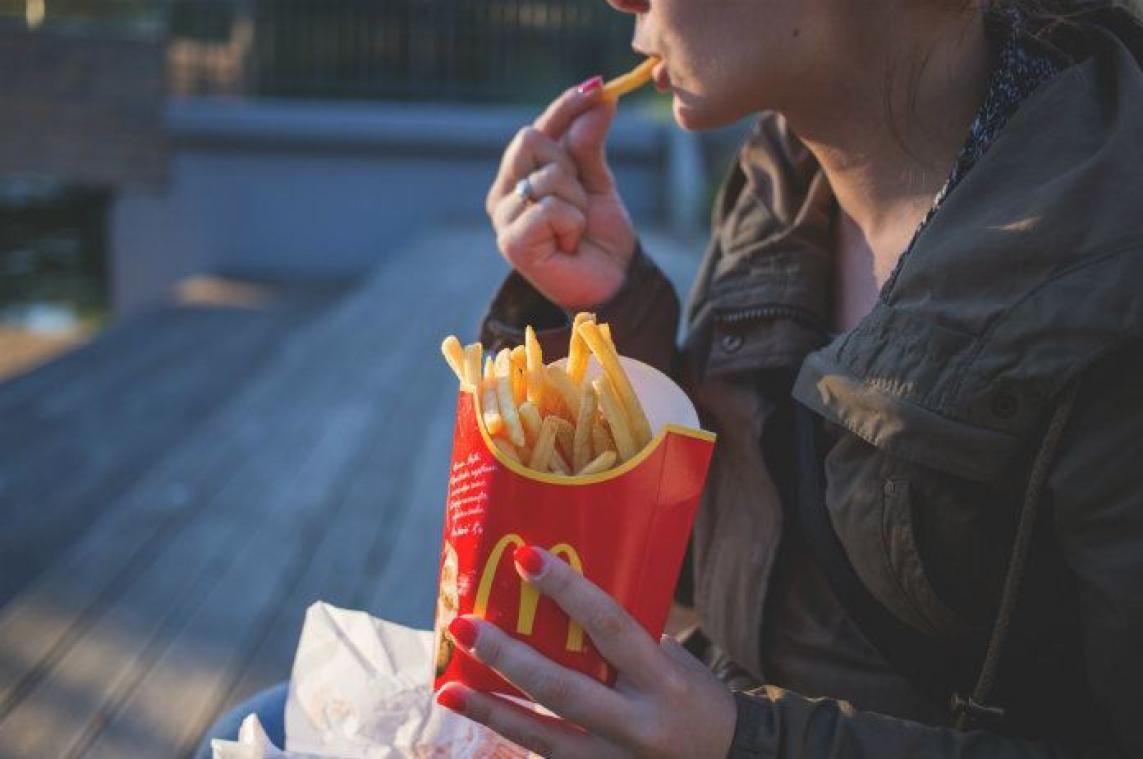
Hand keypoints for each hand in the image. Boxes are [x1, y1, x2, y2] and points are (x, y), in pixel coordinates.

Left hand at [436, 546, 736, 757]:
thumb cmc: (693, 696)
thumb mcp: (672, 660)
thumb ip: (624, 638)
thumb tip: (562, 597)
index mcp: (662, 680)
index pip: (610, 626)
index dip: (568, 591)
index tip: (526, 557)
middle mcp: (638, 725)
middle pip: (561, 688)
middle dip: (507, 657)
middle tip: (465, 627)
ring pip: (542, 738)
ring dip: (490, 711)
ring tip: (447, 689)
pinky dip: (512, 738)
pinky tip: (477, 718)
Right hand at [485, 78, 636, 310]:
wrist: (613, 283)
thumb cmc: (600, 237)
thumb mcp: (598, 182)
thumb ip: (590, 143)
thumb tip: (600, 97)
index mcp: (518, 177)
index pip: (536, 128)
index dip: (564, 106)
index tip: (598, 86)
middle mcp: (503, 195)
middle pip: (530, 139)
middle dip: (570, 165)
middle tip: (581, 201)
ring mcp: (503, 219)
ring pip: (546, 176)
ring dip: (576, 202)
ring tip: (576, 230)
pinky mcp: (511, 243)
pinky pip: (549, 207)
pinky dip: (572, 223)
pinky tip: (569, 244)